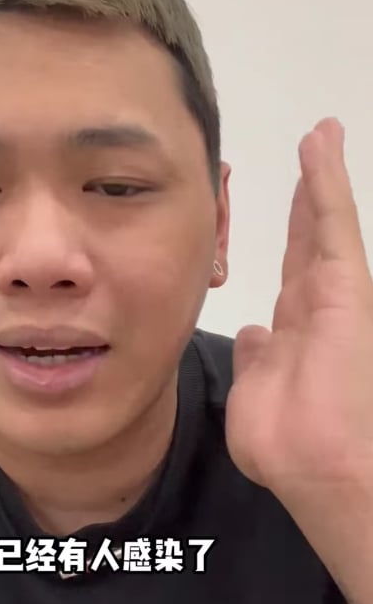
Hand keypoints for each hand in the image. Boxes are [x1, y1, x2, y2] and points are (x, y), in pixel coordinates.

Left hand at [225, 118, 372, 503]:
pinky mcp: (348, 284)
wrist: (319, 466)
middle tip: (310, 155)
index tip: (286, 207)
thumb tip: (255, 334)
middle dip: (307, 198)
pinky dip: (326, 180)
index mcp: (295, 333)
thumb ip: (257, 359)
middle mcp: (316, 308)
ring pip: (323, 222)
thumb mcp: (259, 393)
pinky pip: (334, 221)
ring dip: (321, 176)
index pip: (292, 272)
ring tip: (320, 136)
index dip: (290, 236)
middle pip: (308, 240)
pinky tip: (320, 145)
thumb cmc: (289, 445)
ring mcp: (335, 294)